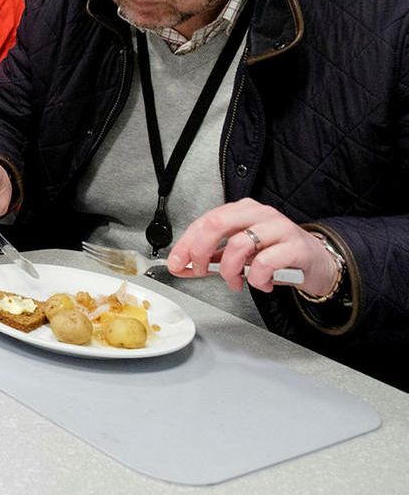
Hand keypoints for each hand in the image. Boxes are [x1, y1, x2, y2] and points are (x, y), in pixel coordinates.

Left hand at [166, 199, 340, 296]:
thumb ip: (211, 259)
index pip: (204, 221)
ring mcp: (278, 227)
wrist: (318, 262)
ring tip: (236, 282)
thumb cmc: (276, 255)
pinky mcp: (296, 247)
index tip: (176, 262)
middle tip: (200, 270)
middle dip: (200, 250)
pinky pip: (266, 262)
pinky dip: (257, 278)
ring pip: (239, 244)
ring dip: (230, 270)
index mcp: (241, 211)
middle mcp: (258, 214)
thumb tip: (180, 266)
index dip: (186, 243)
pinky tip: (261, 283)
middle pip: (217, 223)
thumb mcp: (239, 255)